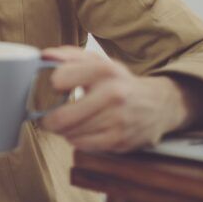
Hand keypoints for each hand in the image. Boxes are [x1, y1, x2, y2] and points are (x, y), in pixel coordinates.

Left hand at [37, 46, 184, 151]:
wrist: (158, 104)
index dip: (50, 85)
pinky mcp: (120, 140)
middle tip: (45, 117)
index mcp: (105, 70)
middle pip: (63, 117)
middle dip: (48, 120)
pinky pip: (83, 145)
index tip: (52, 88)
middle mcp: (113, 95)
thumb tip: (44, 56)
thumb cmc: (121, 82)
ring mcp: (118, 120)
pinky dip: (77, 139)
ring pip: (71, 133)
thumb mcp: (99, 62)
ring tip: (67, 122)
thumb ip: (69, 56)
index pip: (61, 78)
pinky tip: (81, 130)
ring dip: (63, 130)